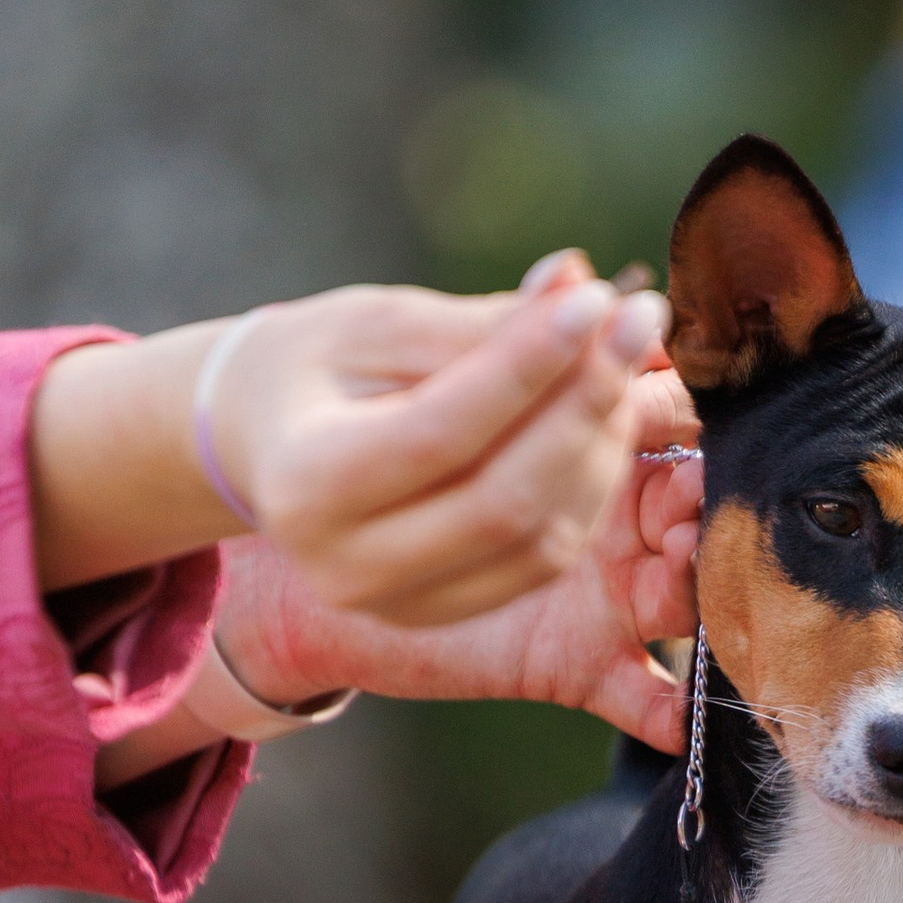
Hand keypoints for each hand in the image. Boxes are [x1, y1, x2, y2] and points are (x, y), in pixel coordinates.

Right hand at [31, 251, 673, 626]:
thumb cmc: (317, 367)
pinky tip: (605, 417)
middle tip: (636, 324)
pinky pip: (543, 562)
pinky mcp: (445, 616)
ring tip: (625, 360)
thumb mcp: (374, 325)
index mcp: (307, 485)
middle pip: (503, 504)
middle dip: (585, 406)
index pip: (441, 432)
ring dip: (603, 448)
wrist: (266, 444)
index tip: (595, 298)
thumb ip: (474, 322)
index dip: (528, 367)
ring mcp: (399, 607)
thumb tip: (574, 287)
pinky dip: (589, 489)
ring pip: (539, 543)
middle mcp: (347, 567)